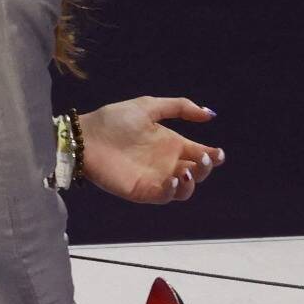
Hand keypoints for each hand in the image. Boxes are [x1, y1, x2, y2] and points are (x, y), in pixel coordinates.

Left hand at [77, 96, 224, 203]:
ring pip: (185, 190)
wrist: (85, 137)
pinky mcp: (142, 191)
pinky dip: (173, 191)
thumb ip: (179, 107)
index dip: (213, 156)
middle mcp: (167, 163)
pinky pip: (165, 197)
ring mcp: (156, 179)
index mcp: (171, 144)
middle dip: (206, 168)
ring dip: (192, 183)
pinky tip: (173, 179)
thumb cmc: (114, 120)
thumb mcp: (148, 106)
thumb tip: (210, 114)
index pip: (199, 154)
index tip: (218, 153)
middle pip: (197, 173)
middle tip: (203, 159)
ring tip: (187, 171)